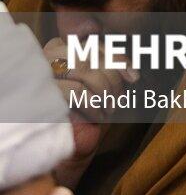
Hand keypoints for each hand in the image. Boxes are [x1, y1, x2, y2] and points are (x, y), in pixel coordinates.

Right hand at [43, 38, 132, 187]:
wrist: (71, 149)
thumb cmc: (89, 116)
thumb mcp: (106, 88)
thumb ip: (114, 70)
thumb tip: (132, 71)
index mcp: (62, 52)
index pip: (94, 45)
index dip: (117, 59)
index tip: (134, 77)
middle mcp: (47, 60)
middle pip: (89, 53)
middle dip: (111, 77)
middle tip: (117, 100)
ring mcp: (42, 77)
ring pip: (84, 69)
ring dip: (104, 91)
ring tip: (108, 109)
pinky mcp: (42, 97)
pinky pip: (77, 91)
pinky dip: (94, 104)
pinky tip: (98, 116)